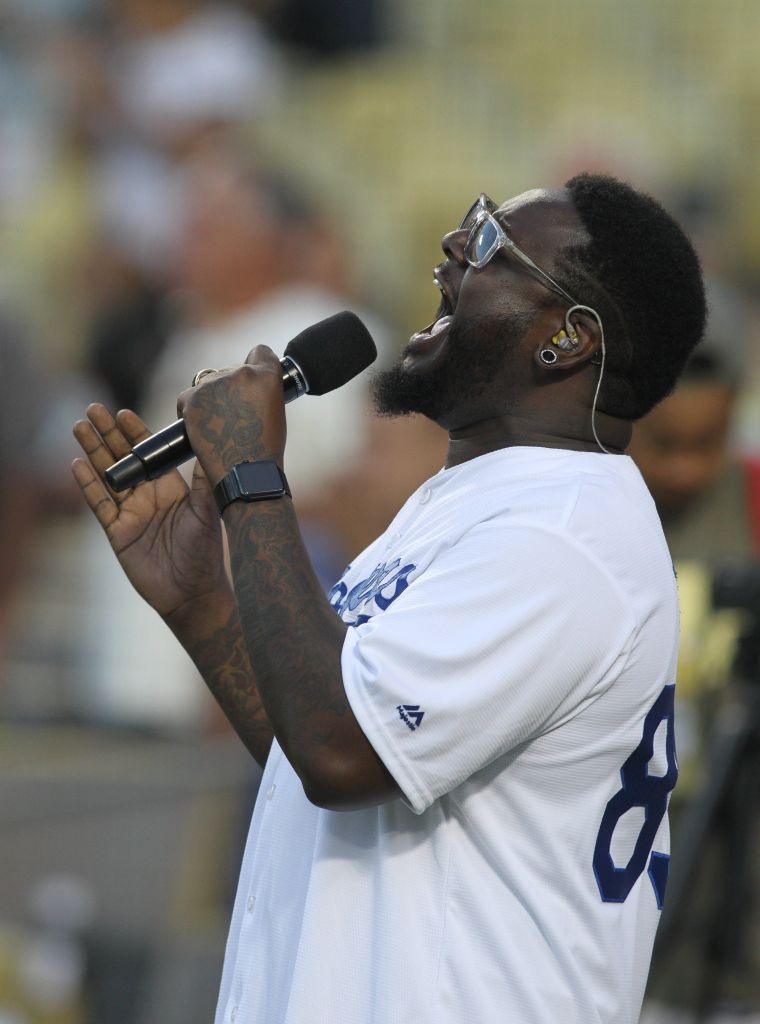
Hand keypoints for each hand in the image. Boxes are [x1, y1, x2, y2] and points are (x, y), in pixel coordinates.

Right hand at [72, 404, 228, 618]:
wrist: (192, 592)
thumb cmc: (206, 552)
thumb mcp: (208, 511)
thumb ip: (205, 481)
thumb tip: (212, 446)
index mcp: (171, 486)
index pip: (150, 453)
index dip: (136, 432)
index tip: (123, 412)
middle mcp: (148, 495)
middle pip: (123, 457)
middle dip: (108, 433)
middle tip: (93, 408)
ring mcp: (130, 512)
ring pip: (107, 475)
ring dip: (93, 451)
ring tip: (79, 427)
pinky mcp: (117, 532)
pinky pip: (98, 504)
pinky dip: (88, 484)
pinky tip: (77, 465)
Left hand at [177, 346, 286, 486]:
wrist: (245, 473)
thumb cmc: (264, 450)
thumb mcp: (275, 412)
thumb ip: (262, 391)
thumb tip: (247, 387)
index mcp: (267, 376)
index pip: (260, 352)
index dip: (256, 365)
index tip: (252, 382)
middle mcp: (241, 373)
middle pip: (231, 370)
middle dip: (232, 388)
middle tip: (236, 417)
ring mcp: (215, 384)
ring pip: (210, 383)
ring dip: (213, 399)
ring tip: (222, 427)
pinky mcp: (193, 398)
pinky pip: (189, 396)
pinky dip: (193, 409)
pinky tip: (204, 428)